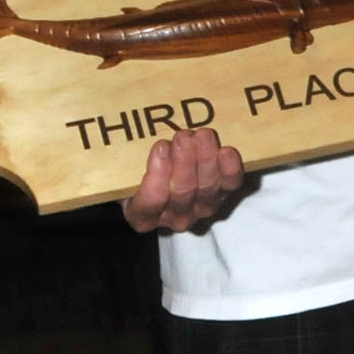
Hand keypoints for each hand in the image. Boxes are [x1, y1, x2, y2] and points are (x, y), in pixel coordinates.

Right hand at [124, 128, 244, 234]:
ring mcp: (200, 210)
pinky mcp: (223, 197)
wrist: (162, 182)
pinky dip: (230, 168)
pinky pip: (230, 185)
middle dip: (185, 160)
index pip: (151, 201)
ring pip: (207, 187)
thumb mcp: (123, 173)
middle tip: (183, 136)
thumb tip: (125, 139)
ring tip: (202, 135)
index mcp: (142, 216)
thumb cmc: (137, 175)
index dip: (157, 174)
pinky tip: (227, 151)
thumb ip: (124, 163)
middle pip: (182, 192)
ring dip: (206, 158)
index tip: (160, 147)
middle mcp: (173, 218)